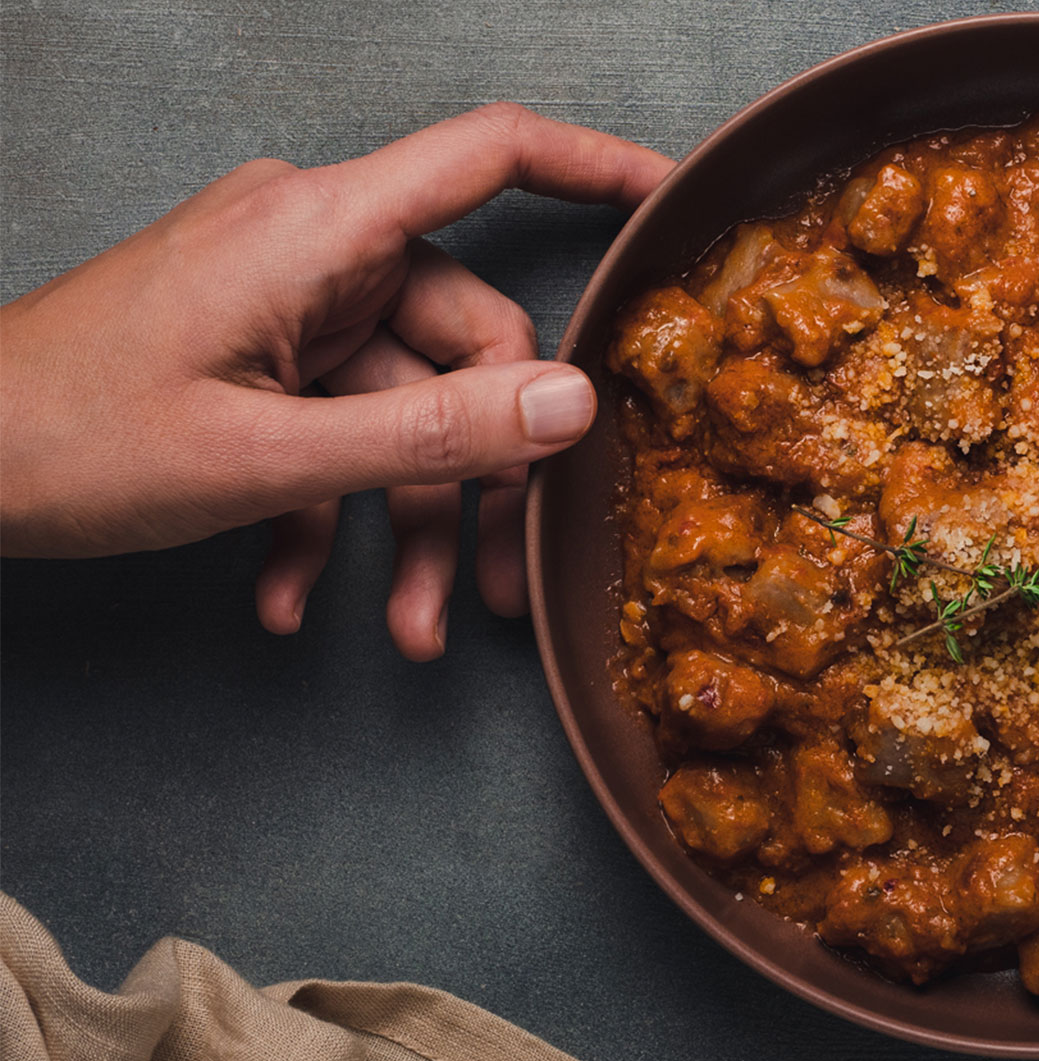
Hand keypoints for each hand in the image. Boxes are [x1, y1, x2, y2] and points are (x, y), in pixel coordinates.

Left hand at [0, 103, 671, 659]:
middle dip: (482, 474)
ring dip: (410, 522)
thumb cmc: (68, 439)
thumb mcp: (268, 455)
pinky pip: (336, 425)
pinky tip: (297, 597)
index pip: (489, 156)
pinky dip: (331, 513)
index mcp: (318, 229)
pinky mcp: (257, 353)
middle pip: (465, 339)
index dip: (594, 165)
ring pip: (406, 404)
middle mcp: (314, 249)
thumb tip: (570, 406)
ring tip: (412, 628)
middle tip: (494, 585)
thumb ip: (430, 430)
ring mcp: (284, 302)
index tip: (673, 198)